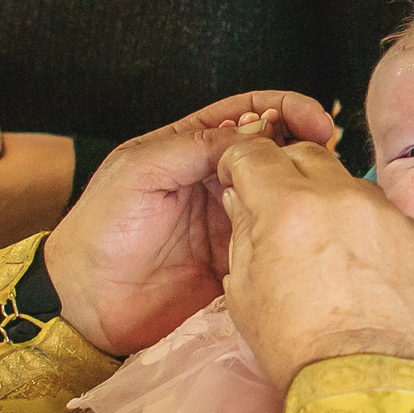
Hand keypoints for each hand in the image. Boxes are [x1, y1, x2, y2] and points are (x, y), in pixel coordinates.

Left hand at [44, 92, 336, 357]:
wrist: (86, 303)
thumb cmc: (101, 230)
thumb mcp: (142, 169)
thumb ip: (198, 145)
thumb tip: (260, 130)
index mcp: (190, 145)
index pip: (249, 112)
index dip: (286, 109)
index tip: (316, 120)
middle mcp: (215, 178)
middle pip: (273, 151)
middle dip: (304, 147)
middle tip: (327, 157)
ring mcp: (229, 219)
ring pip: (280, 194)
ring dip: (302, 189)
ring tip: (323, 191)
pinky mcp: (237, 260)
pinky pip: (274, 239)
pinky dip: (292, 232)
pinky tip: (304, 231)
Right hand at [217, 136, 413, 390]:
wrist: (369, 385)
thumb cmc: (299, 346)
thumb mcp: (245, 291)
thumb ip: (242, 231)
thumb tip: (244, 198)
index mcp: (287, 206)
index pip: (254, 152)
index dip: (240, 162)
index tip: (240, 176)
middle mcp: (341, 197)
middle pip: (306, 154)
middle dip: (287, 171)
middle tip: (282, 205)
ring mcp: (387, 214)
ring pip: (350, 185)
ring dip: (332, 202)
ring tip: (329, 248)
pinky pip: (388, 218)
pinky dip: (371, 233)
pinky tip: (366, 271)